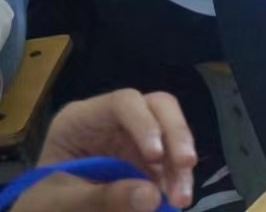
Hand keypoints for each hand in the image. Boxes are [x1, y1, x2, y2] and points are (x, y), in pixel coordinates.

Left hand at [19, 90, 195, 210]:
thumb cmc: (42, 206)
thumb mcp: (60, 203)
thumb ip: (101, 199)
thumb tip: (152, 196)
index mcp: (82, 120)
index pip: (122, 103)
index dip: (144, 124)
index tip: (155, 157)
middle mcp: (113, 122)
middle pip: (158, 108)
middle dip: (176, 135)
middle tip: (185, 165)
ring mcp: (133, 139)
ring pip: (172, 131)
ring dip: (181, 163)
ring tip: (181, 198)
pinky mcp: (146, 160)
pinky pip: (172, 160)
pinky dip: (178, 178)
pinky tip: (177, 199)